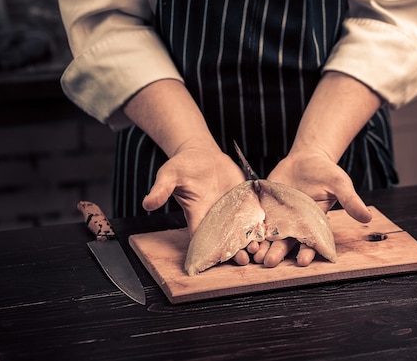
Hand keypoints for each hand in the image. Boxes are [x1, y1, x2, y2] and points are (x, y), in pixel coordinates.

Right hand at [141, 145, 253, 264]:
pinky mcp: (244, 200)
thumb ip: (161, 189)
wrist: (201, 154)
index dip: (208, 251)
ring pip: (241, 232)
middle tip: (243, 260)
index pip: (201, 239)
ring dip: (249, 242)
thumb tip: (147, 203)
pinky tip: (270, 233)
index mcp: (197, 215)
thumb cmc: (183, 165)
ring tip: (258, 250)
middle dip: (233, 252)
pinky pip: (253, 215)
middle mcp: (215, 217)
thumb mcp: (169, 174)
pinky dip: (260, 225)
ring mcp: (231, 210)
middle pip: (225, 240)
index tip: (215, 262)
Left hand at [254, 150, 371, 266]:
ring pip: (269, 237)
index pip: (311, 243)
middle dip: (278, 254)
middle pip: (286, 244)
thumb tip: (367, 217)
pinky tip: (243, 236)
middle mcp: (295, 225)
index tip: (303, 260)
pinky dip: (251, 230)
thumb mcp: (340, 183)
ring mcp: (278, 217)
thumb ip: (350, 201)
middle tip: (269, 263)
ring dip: (262, 246)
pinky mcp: (265, 208)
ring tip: (254, 255)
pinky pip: (257, 221)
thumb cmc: (325, 172)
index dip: (307, 252)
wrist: (305, 158)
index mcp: (314, 224)